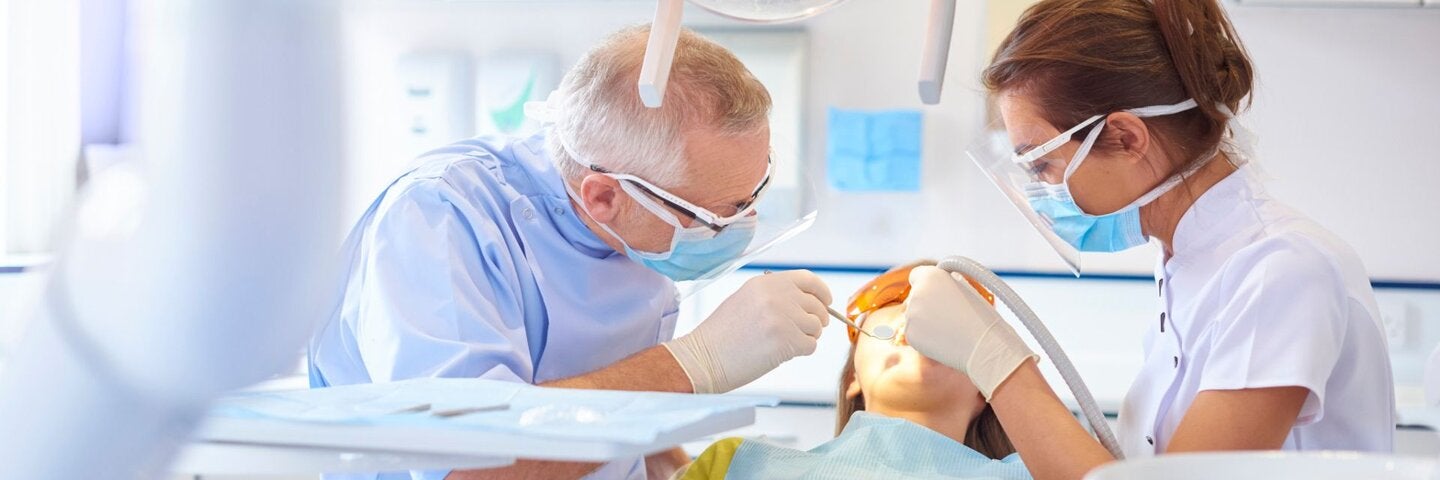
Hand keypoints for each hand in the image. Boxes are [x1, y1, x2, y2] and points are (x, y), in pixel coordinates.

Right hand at [663, 270, 831, 393]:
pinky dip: (801, 352)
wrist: (703, 357)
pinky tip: (782, 353)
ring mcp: (782, 317)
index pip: (808, 280)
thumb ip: (775, 295)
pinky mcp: (786, 340)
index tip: (826, 302)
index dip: (822, 292)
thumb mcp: (746, 300)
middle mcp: (776, 295)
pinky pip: (810, 345)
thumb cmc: (721, 335)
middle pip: (817, 305)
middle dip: (817, 320)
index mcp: (766, 283)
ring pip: (816, 327)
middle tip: (805, 331)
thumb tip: (807, 302)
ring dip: (807, 337)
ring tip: (785, 343)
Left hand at [903, 266, 1035, 399]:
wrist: (985, 346)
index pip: (916, 275)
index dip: (925, 284)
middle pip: (914, 297)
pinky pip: (913, 333)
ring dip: (925, 321)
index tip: (935, 293)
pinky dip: (924, 337)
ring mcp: (911, 314)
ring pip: (913, 316)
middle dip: (926, 304)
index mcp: (931, 276)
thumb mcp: (967, 289)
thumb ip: (948, 284)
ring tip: (949, 329)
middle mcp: (917, 292)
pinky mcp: (910, 334)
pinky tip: (943, 340)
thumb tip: (941, 285)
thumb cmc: (982, 317)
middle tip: (948, 316)